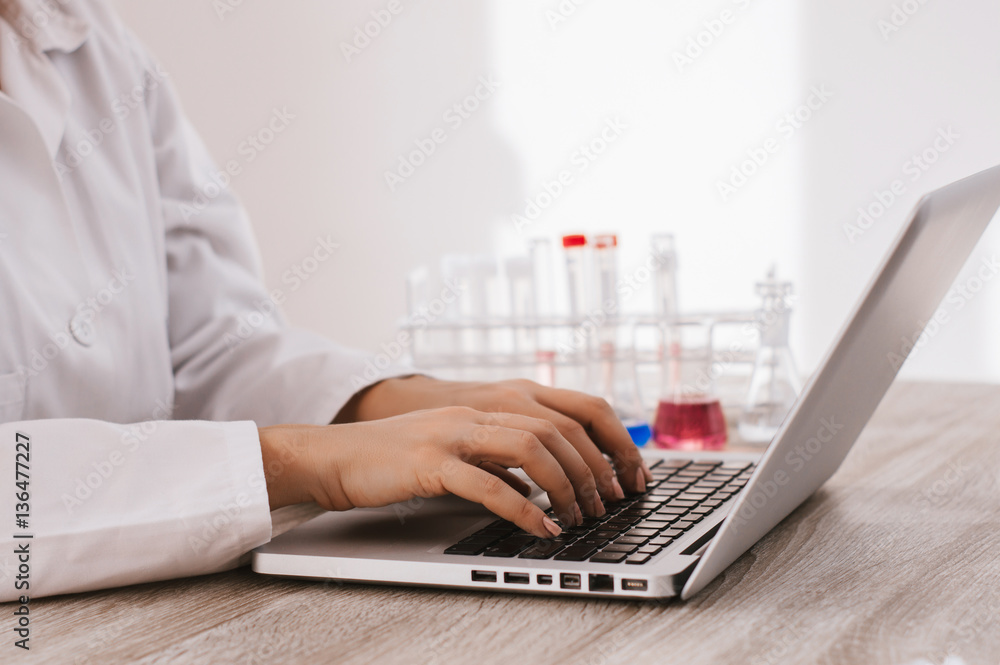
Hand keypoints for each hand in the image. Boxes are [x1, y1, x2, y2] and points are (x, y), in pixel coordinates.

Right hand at [260, 406, 619, 538]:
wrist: (337, 455)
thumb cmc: (397, 459)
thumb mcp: (459, 451)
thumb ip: (498, 460)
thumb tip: (536, 487)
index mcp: (492, 405)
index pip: (571, 409)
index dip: (609, 441)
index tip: (629, 475)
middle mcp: (479, 411)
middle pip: (559, 428)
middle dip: (594, 468)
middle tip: (608, 503)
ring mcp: (455, 433)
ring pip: (531, 447)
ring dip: (564, 485)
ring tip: (578, 516)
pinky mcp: (430, 463)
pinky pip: (487, 484)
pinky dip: (522, 509)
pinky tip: (539, 528)